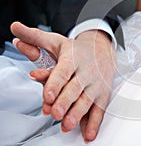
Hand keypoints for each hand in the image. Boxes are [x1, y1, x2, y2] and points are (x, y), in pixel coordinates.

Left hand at [11, 22, 115, 141]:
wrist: (103, 49)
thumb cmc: (77, 49)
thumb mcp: (56, 41)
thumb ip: (35, 37)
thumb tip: (14, 29)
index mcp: (73, 58)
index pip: (63, 71)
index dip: (55, 83)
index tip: (47, 96)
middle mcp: (86, 72)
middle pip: (75, 88)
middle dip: (65, 101)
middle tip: (55, 113)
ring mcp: (95, 84)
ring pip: (87, 100)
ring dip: (78, 114)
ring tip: (68, 124)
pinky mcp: (102, 94)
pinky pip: (99, 109)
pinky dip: (94, 123)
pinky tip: (88, 134)